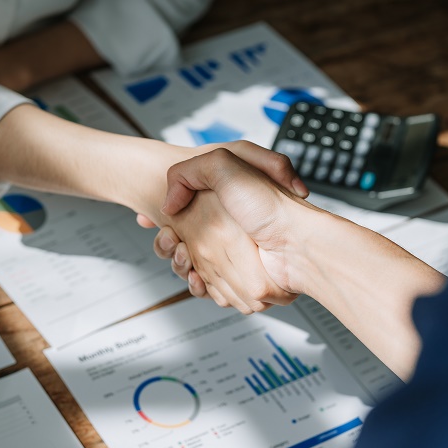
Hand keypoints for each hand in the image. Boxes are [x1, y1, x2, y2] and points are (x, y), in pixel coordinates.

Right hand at [155, 146, 313, 300]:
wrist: (298, 248)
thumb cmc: (272, 207)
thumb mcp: (224, 164)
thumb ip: (187, 172)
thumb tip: (169, 204)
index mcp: (223, 197)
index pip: (182, 205)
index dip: (164, 214)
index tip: (150, 220)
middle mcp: (228, 224)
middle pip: (181, 236)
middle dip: (167, 240)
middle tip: (169, 238)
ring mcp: (232, 252)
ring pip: (189, 261)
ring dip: (178, 262)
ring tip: (183, 256)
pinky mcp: (236, 277)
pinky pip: (206, 283)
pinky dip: (196, 282)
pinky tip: (195, 277)